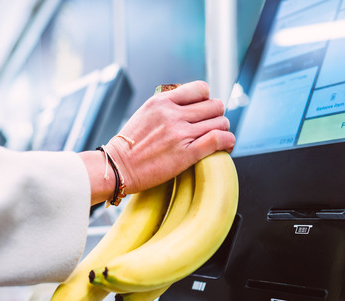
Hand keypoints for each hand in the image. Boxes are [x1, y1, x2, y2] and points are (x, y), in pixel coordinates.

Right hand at [106, 81, 234, 193]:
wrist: (116, 168)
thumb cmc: (128, 146)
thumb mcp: (144, 114)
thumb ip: (167, 106)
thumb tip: (190, 105)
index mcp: (162, 101)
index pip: (201, 89)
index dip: (207, 100)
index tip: (203, 111)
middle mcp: (172, 114)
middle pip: (215, 106)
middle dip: (217, 116)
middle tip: (211, 127)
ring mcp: (180, 134)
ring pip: (220, 122)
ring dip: (222, 130)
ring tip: (217, 138)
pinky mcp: (186, 154)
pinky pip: (219, 139)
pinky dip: (228, 141)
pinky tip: (226, 146)